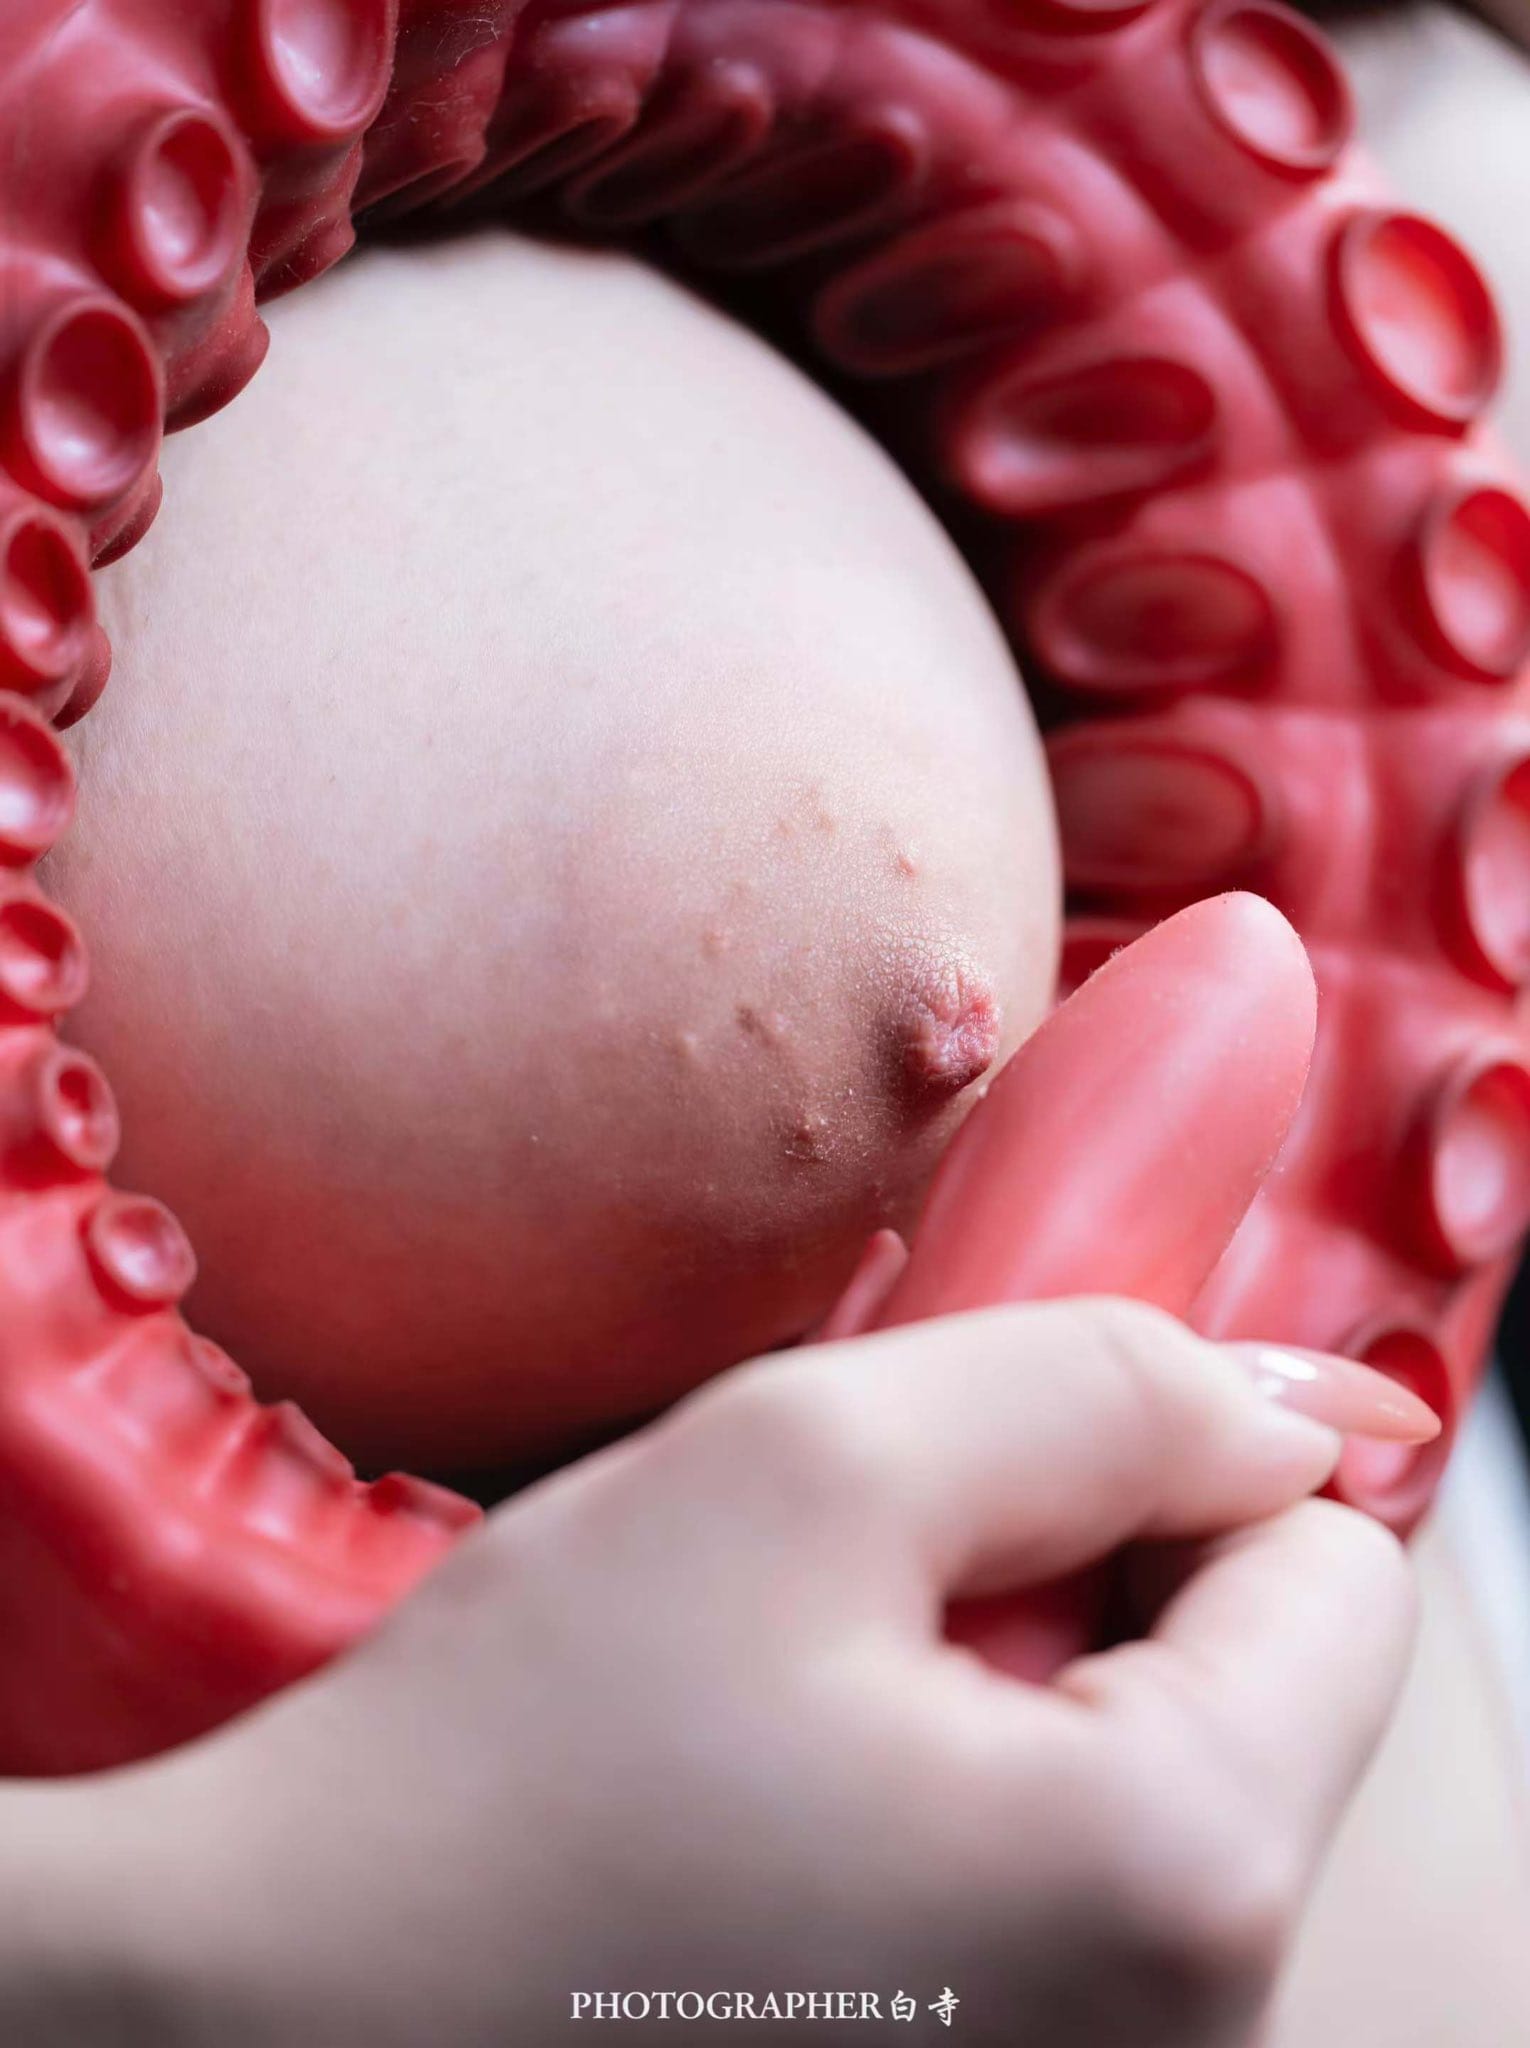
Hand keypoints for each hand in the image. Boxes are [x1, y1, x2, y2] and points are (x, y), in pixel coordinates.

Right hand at [36, 1296, 1414, 2047]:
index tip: (1001, 1462)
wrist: (282, 2024)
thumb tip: (1294, 1409)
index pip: (1339, 1571)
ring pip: (1156, 1782)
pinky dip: (967, 1801)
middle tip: (858, 1588)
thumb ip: (1097, 1385)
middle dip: (1089, 1578)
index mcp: (1177, 1888)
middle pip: (1258, 1687)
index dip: (1177, 1462)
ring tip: (797, 1706)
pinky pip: (1065, 1893)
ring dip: (1012, 1683)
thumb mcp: (808, 1466)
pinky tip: (791, 1809)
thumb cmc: (509, 1760)